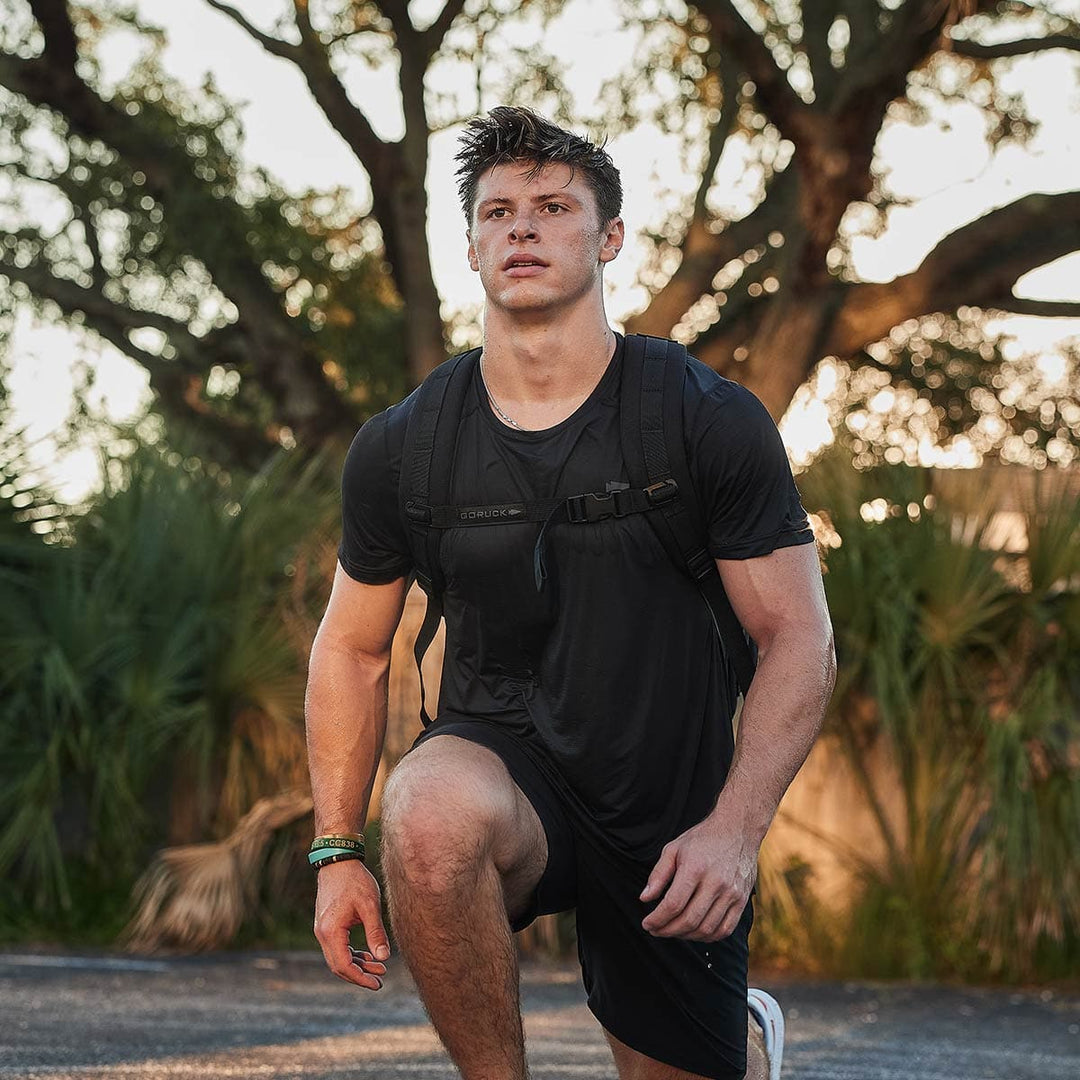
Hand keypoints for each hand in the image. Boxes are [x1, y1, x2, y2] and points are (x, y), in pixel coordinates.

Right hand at [313, 859, 390, 989]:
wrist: (338, 861)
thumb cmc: (355, 881)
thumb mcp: (370, 906)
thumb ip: (376, 933)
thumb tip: (383, 958)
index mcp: (331, 931)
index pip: (343, 965)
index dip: (360, 978)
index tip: (377, 983)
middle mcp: (322, 933)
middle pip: (338, 965)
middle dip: (359, 974)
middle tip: (380, 979)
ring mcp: (322, 929)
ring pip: (338, 957)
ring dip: (357, 964)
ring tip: (379, 968)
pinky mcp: (326, 924)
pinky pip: (337, 947)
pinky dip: (351, 953)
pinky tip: (367, 954)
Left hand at [639, 807, 758, 941]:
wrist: (737, 830)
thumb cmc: (702, 839)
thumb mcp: (674, 849)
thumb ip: (658, 875)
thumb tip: (645, 899)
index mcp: (695, 868)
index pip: (673, 904)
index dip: (657, 919)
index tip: (647, 924)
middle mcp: (716, 882)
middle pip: (689, 920)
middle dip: (668, 930)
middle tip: (656, 930)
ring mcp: (732, 893)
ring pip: (706, 929)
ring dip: (686, 936)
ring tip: (673, 930)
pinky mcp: (742, 900)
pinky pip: (725, 929)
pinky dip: (708, 936)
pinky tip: (695, 931)